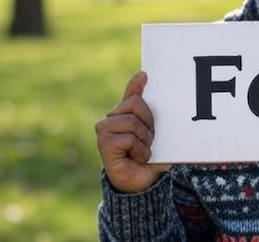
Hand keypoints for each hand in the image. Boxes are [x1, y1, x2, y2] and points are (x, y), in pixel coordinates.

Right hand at [95, 71, 169, 192]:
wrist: (142, 182)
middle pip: (135, 104)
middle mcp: (112, 119)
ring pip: (132, 121)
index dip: (137, 85)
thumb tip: (147, 83)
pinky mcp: (103, 143)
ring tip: (143, 150)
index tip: (146, 75)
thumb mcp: (154, 132)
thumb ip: (150, 111)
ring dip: (144, 139)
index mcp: (125, 114)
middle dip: (149, 123)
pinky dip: (139, 150)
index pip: (131, 94)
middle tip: (149, 140)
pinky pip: (128, 138)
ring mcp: (104, 130)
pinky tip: (136, 158)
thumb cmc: (149, 156)